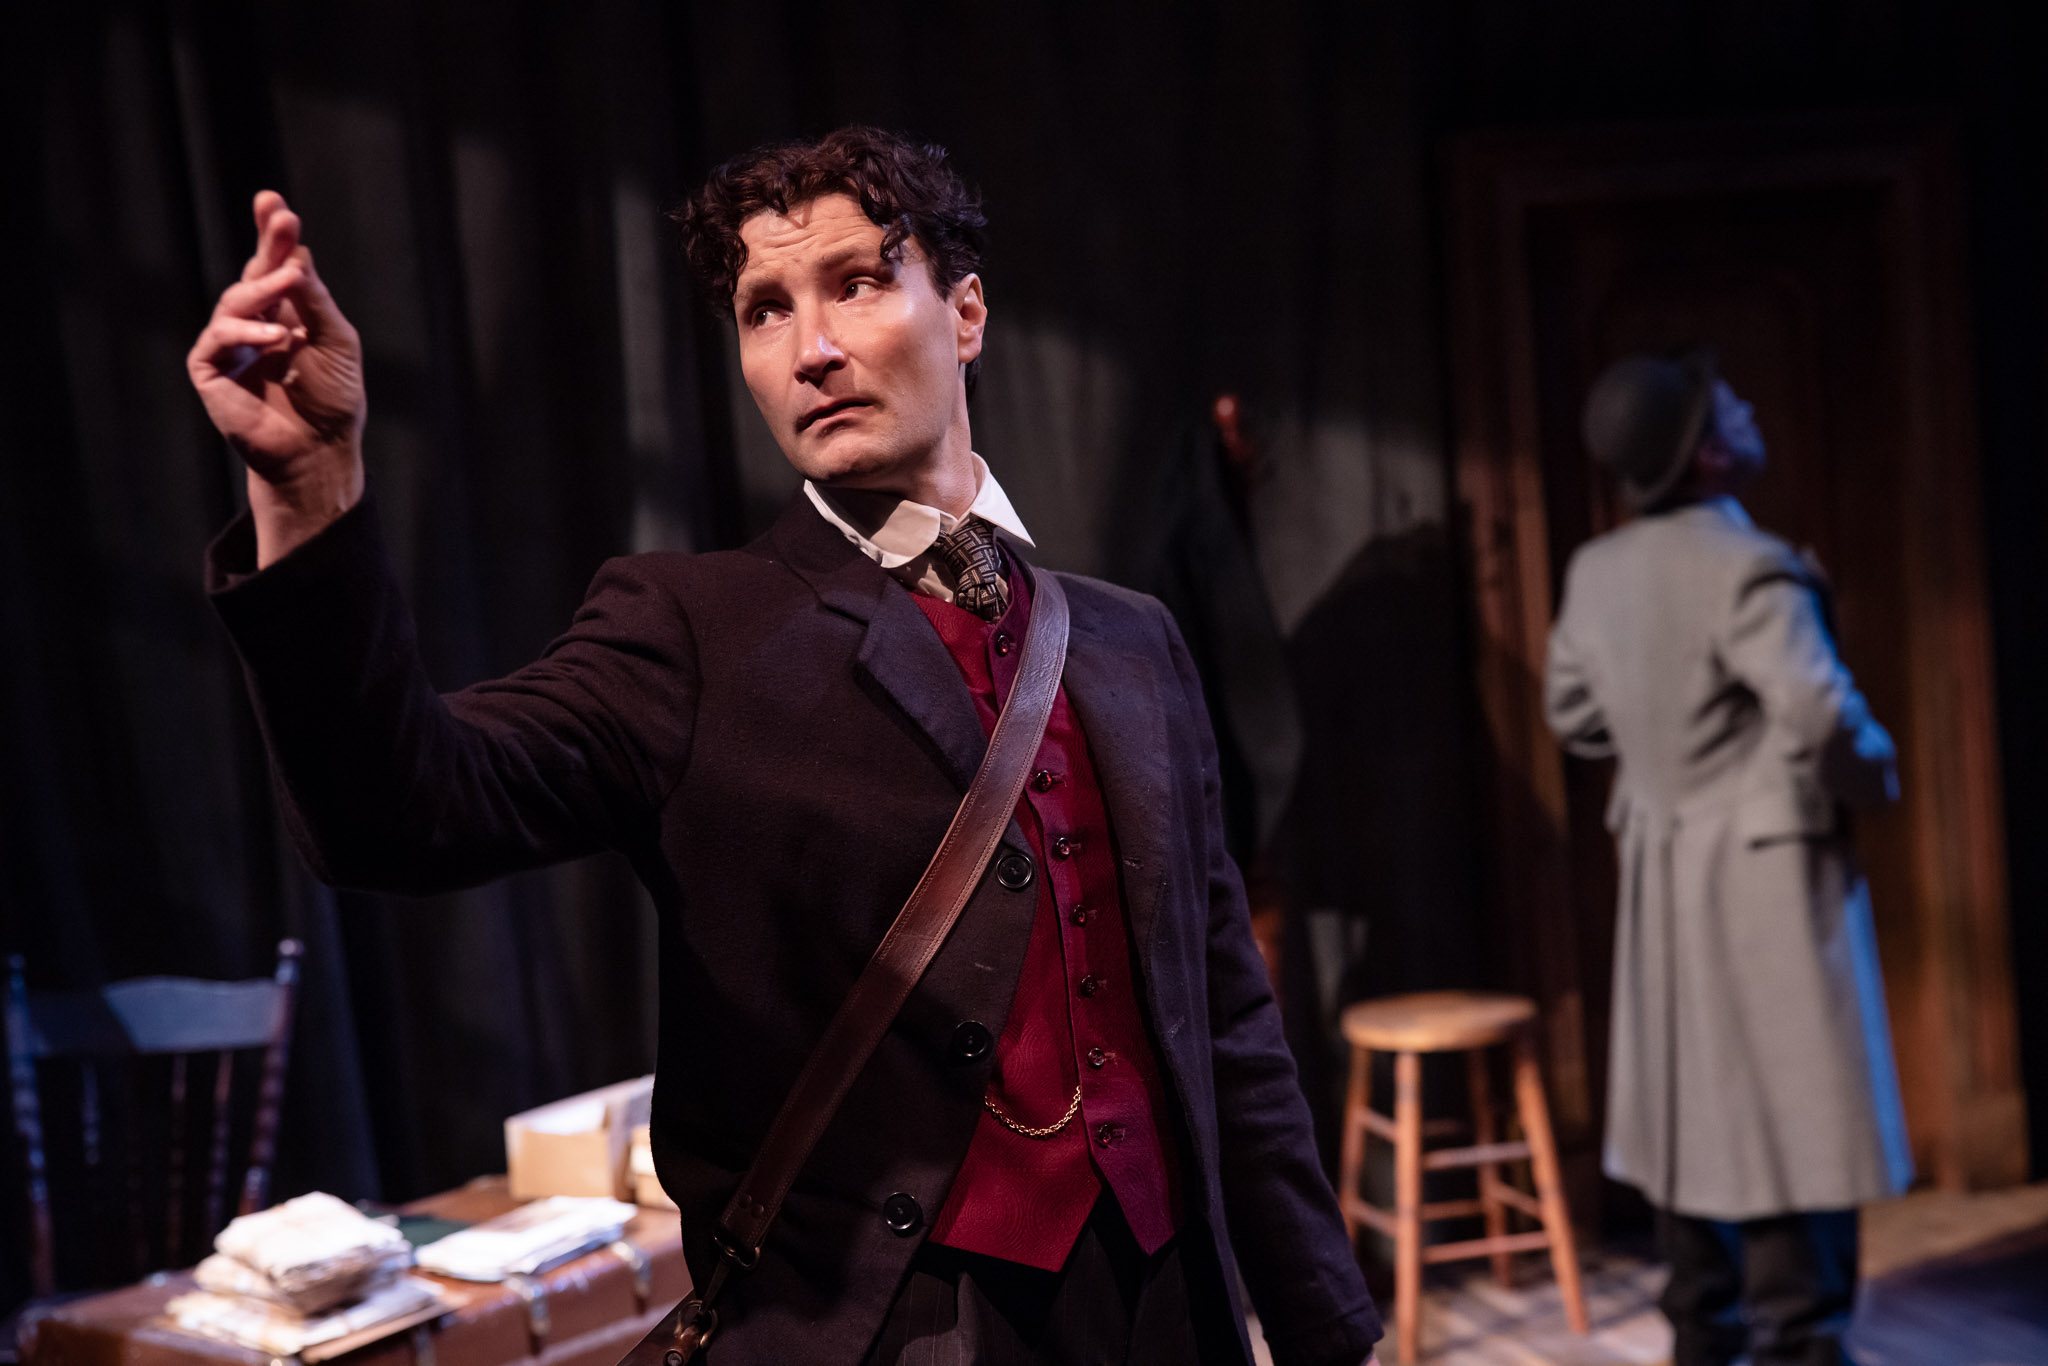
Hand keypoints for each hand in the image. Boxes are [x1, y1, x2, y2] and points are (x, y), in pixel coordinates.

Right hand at [187, 190, 365, 565]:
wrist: (319, 450)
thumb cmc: (333, 399)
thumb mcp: (336, 341)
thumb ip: (315, 300)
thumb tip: (296, 254)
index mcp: (288, 312)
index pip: (277, 265)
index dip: (273, 235)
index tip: (274, 203)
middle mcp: (255, 322)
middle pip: (254, 272)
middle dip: (266, 244)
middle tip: (278, 215)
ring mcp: (230, 344)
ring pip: (235, 300)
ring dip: (264, 289)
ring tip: (290, 281)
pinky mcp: (210, 369)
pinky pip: (219, 338)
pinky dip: (247, 333)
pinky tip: (276, 336)